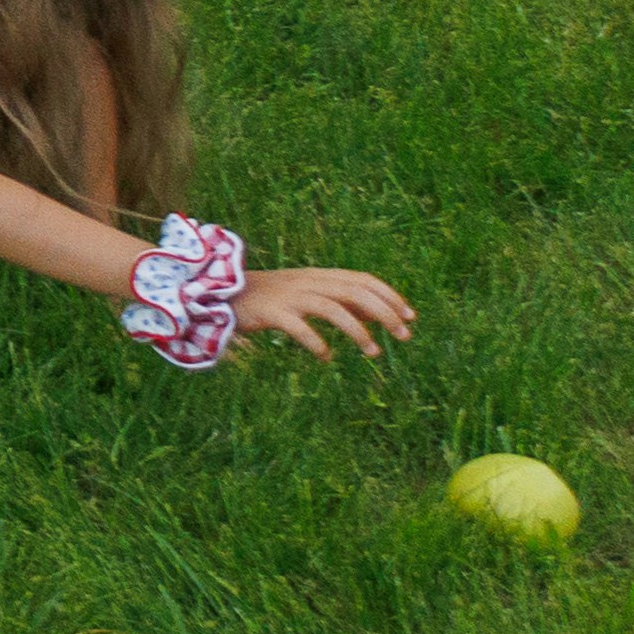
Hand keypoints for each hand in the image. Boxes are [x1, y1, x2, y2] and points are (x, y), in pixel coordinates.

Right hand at [231, 266, 413, 362]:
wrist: (222, 293)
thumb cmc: (270, 298)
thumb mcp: (307, 294)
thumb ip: (340, 300)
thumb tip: (376, 313)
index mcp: (318, 276)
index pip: (362, 280)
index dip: (389, 296)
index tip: (411, 316)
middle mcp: (308, 282)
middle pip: (354, 292)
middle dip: (384, 313)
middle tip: (404, 336)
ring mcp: (290, 296)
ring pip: (333, 308)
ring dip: (358, 330)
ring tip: (374, 352)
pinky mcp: (271, 312)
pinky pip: (299, 327)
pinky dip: (316, 343)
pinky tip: (326, 357)